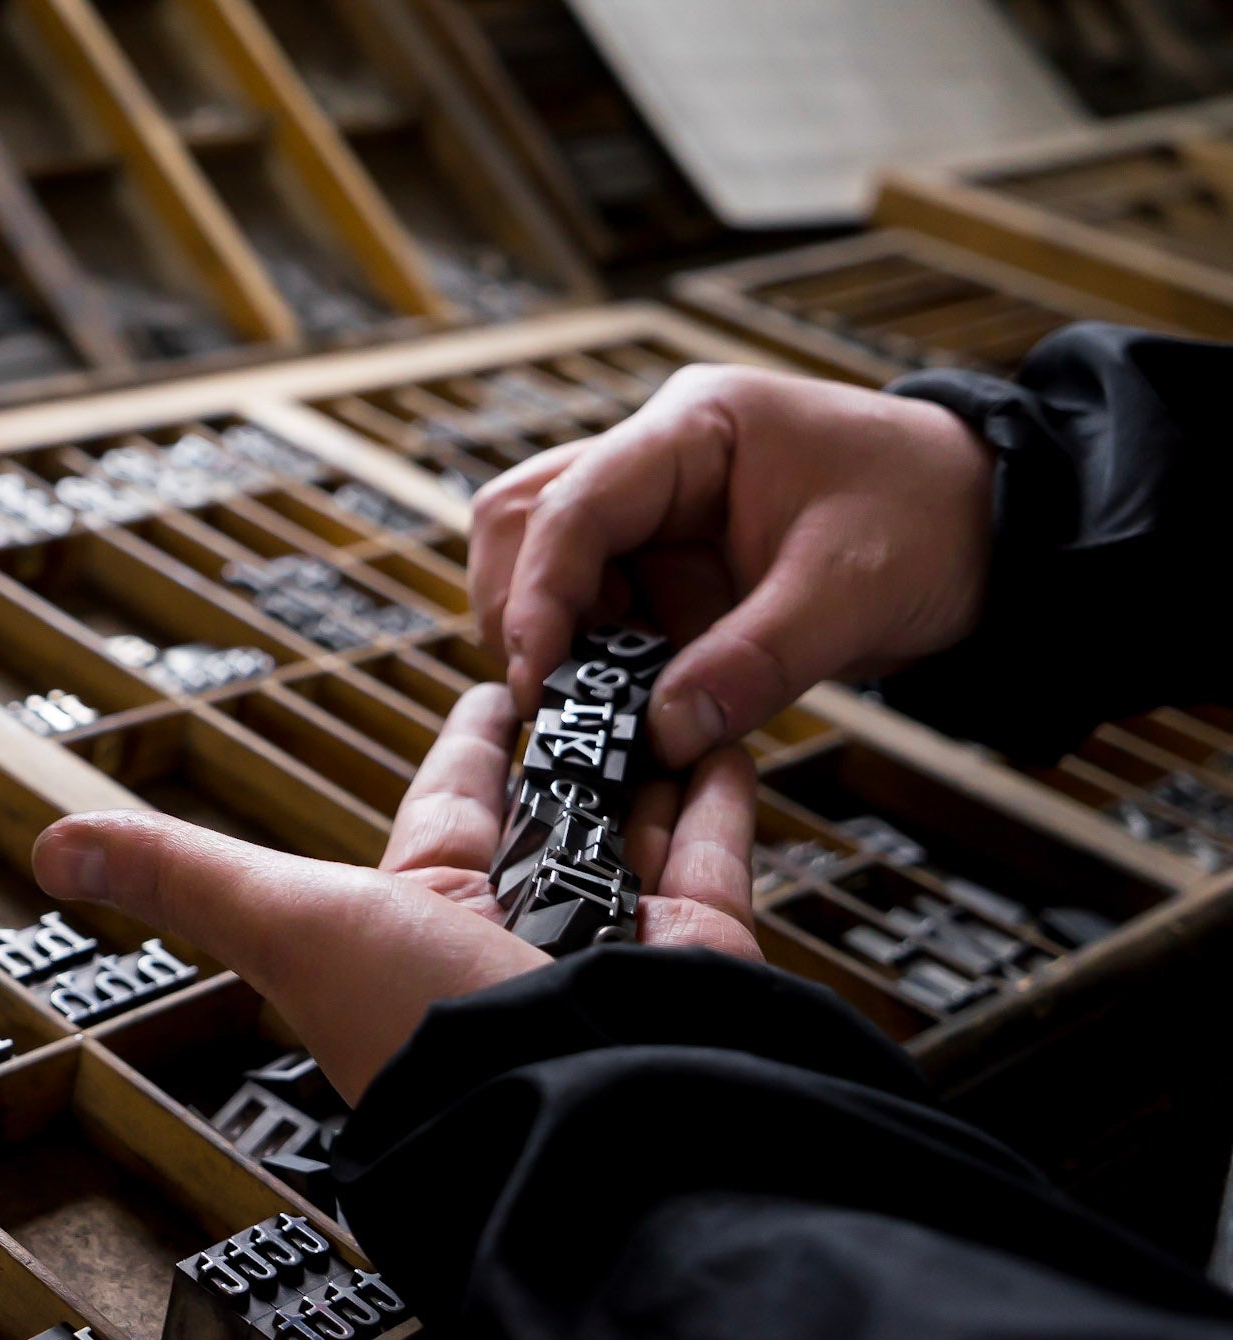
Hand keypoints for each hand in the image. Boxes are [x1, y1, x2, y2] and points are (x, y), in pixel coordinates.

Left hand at [30, 684, 758, 1103]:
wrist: (569, 1119)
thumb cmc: (423, 1032)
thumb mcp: (286, 922)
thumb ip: (184, 874)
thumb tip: (50, 848)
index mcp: (423, 914)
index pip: (453, 803)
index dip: (473, 746)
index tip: (494, 691)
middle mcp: (517, 929)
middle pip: (551, 810)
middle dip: (572, 742)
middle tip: (601, 657)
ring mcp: (614, 942)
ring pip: (635, 826)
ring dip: (648, 756)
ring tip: (670, 676)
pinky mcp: (703, 955)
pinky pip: (716, 858)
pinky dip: (721, 797)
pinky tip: (723, 734)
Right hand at [470, 365, 996, 766]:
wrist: (993, 526)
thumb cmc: (932, 522)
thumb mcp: (852, 593)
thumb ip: (754, 663)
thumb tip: (661, 734)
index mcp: (693, 430)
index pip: (572, 502)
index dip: (540, 593)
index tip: (537, 678)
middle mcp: (655, 457)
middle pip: (523, 516)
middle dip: (521, 606)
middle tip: (548, 694)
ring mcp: (654, 508)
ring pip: (543, 558)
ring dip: (552, 633)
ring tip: (592, 700)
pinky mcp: (666, 560)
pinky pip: (595, 603)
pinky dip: (591, 654)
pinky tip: (622, 699)